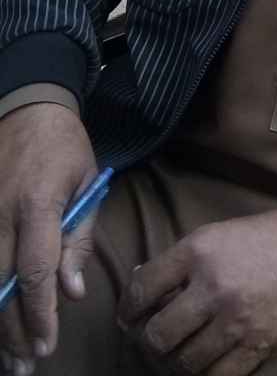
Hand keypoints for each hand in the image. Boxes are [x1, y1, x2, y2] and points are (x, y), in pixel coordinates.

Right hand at [0, 103, 98, 374]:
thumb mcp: (87, 181)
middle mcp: (0, 215)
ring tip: (8, 360)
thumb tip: (72, 292)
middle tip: (25, 366)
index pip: (34, 271)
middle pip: (0, 288)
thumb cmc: (64, 145)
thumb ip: (79, 237)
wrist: (26, 108)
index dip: (39, 313)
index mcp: (37, 204)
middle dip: (12, 331)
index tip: (46, 345)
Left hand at [117, 206, 276, 375]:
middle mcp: (214, 286)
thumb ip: (181, 260)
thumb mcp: (220, 233)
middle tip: (153, 340)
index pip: (142, 289)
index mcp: (200, 251)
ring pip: (183, 363)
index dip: (128, 309)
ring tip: (177, 353)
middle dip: (148, 342)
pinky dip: (204, 375)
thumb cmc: (269, 238)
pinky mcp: (257, 346)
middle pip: (156, 335)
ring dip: (174, 362)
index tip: (130, 316)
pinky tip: (205, 363)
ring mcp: (236, 320)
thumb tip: (140, 283)